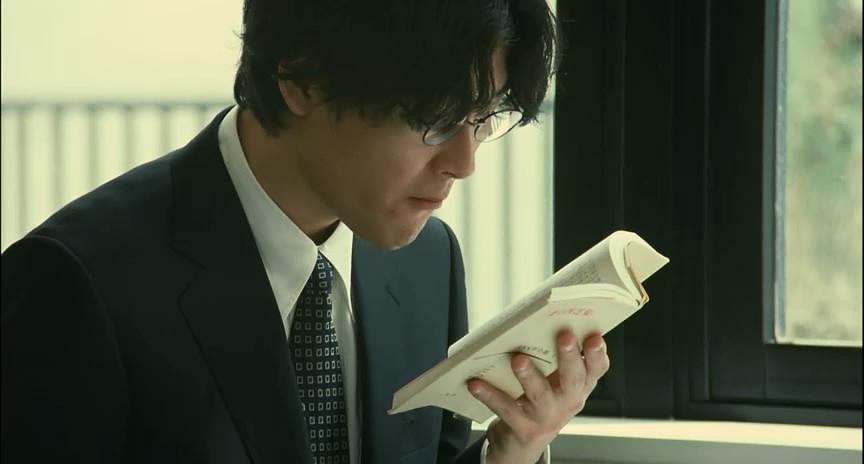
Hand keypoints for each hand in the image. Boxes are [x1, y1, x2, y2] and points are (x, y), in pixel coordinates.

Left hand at [467, 330, 608, 463]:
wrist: (522, 444)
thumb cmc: (539, 402)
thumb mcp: (554, 382)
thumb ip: (554, 357)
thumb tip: (542, 319)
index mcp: (578, 387)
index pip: (596, 369)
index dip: (597, 354)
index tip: (595, 336)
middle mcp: (567, 403)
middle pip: (573, 380)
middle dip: (569, 358)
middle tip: (565, 336)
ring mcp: (546, 418)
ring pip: (540, 395)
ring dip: (529, 376)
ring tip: (518, 359)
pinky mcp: (523, 429)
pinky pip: (505, 409)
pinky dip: (490, 395)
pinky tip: (475, 383)